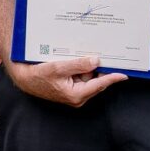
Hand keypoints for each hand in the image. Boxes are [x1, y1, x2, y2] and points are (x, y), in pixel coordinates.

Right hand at [7, 54, 125, 106]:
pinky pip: (81, 76)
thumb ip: (78, 65)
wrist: (25, 78)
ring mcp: (74, 92)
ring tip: (78, 55)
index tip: (124, 74)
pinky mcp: (70, 87)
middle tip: (102, 54)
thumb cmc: (38, 76)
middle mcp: (78, 96)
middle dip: (97, 67)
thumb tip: (95, 61)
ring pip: (88, 76)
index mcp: (77, 95)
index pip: (99, 84)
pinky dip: (80, 67)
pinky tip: (74, 59)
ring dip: (86, 66)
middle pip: (95, 79)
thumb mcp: (58, 68)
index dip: (112, 78)